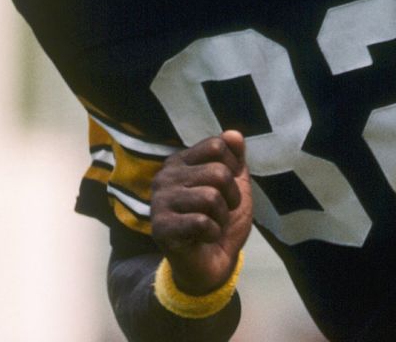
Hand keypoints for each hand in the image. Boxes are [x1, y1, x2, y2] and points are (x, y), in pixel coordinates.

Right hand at [151, 130, 253, 294]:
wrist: (213, 263)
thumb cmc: (221, 220)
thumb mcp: (236, 185)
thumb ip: (235, 158)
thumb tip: (232, 134)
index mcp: (182, 161)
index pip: (216, 145)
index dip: (233, 169)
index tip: (226, 188)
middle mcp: (165, 176)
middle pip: (218, 172)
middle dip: (231, 197)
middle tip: (221, 212)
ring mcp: (159, 201)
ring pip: (210, 197)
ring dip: (222, 217)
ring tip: (212, 224)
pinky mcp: (160, 227)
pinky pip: (201, 221)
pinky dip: (213, 232)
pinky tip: (203, 237)